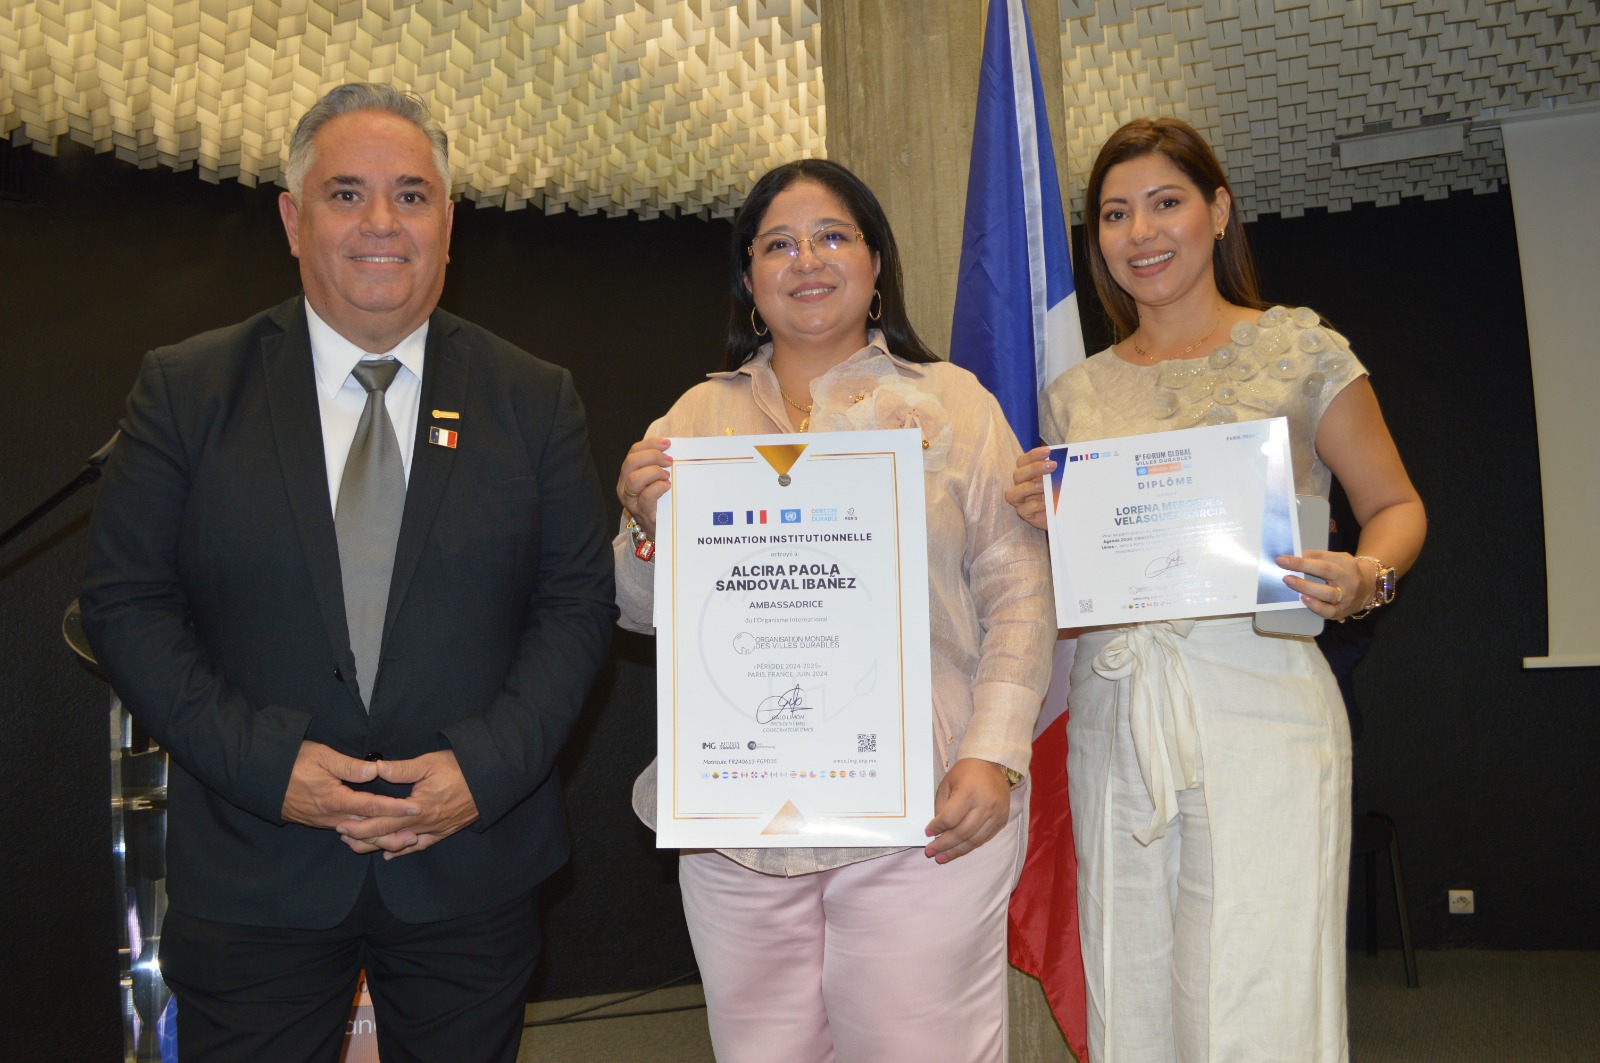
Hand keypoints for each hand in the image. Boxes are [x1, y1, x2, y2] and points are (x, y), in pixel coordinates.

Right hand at [280, 741, 417, 829]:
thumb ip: (350, 766)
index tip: (414, 808)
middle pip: (366, 829)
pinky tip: (374, 836)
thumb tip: (374, 770)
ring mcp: (323, 821)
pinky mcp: (318, 821)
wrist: (262, 776)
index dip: (394, 808)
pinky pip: (344, 832)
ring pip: (355, 834)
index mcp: (334, 799)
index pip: (371, 806)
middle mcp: (330, 816)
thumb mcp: (322, 756)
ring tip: (400, 840)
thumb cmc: (293, 761)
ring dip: (378, 838)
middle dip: (390, 835)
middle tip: (414, 837)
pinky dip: (362, 837)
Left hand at [336, 750, 479, 858]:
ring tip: (359, 846)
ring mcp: (435, 831)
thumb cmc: (460, 768)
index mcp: (417, 808)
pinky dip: (404, 851)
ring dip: (379, 846)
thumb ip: (401, 769)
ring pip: (401, 845)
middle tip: (343, 837)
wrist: (490, 779)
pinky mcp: (445, 832)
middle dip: (363, 838)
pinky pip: (421, 846)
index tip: (341, 825)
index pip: (381, 821)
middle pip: (387, 836)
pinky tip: (392, 854)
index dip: (359, 825)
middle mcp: (424, 825)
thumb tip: (375, 768)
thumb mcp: (429, 763)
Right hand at [617, 437, 672, 538]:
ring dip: (654, 472)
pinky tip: (668, 486)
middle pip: (631, 462)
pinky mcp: (643, 512)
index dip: (650, 444)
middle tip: (669, 461)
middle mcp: (624, 486)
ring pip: (634, 478)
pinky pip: (646, 496)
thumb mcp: (656, 480)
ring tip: (667, 476)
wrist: (661, 531)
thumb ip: (659, 465)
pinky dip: (658, 487)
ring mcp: (632, 500)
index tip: (667, 443)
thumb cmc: (661, 502)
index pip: (633, 452)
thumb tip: (673, 449)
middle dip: (653, 456)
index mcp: (628, 473)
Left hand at [924, 758, 1011, 863]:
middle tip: (931, 852)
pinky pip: (984, 838)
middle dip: (944, 845)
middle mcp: (986, 804)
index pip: (951, 819)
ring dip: (956, 851)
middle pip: (963, 833)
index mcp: (969, 792)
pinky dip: (970, 845)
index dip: (937, 828)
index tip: (927, 833)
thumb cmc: (966, 772)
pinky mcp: (1003, 820)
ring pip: (975, 840)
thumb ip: (942, 806)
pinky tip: (958, 849)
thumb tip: (938, 830)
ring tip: (942, 857)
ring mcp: (997, 814)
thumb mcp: (947, 783)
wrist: (992, 764)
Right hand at [1004, 446, 1055, 530]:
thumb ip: (1058, 471)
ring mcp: (1021, 502)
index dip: (1033, 455)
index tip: (1048, 451)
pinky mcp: (1025, 515)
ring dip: (1029, 488)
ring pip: (1012, 493)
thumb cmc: (1060, 495)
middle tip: (1053, 465)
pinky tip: (1046, 504)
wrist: (1065, 514)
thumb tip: (1063, 459)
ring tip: (1045, 486)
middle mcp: (1021, 486)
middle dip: (1034, 468)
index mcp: (1028, 475)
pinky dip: (1034, 505)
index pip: (1023, 462)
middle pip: (1018, 474)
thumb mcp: (1060, 480)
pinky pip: (1023, 510)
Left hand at [1276, 550, 1374, 620]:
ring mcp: (1347, 598)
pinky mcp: (1342, 612)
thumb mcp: (1337, 559)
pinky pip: (1328, 611)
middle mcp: (1349, 580)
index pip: (1323, 559)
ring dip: (1306, 587)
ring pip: (1327, 593)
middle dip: (1302, 567)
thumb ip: (1318, 557)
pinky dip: (1315, 606)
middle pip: (1326, 571)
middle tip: (1283, 566)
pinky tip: (1303, 599)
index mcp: (1347, 564)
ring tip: (1289, 581)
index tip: (1284, 558)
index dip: (1303, 558)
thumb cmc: (1346, 572)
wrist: (1368, 589)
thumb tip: (1295, 556)